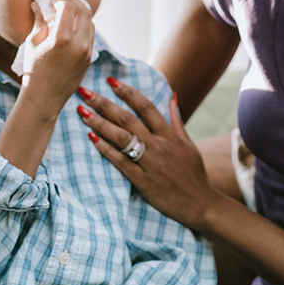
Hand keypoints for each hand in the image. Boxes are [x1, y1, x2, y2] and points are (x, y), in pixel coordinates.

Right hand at [21, 0, 94, 109]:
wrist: (44, 99)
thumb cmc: (33, 71)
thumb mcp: (32, 43)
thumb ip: (39, 21)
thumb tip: (38, 3)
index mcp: (62, 39)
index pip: (69, 7)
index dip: (60, 0)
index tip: (51, 3)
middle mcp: (79, 45)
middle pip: (84, 11)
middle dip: (72, 3)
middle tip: (60, 4)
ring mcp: (87, 53)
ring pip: (90, 22)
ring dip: (79, 15)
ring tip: (64, 17)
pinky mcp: (89, 59)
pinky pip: (90, 36)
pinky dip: (82, 27)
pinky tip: (69, 30)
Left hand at [77, 79, 223, 230]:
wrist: (200, 203)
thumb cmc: (194, 174)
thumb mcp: (188, 144)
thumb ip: (176, 120)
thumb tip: (172, 96)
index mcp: (169, 135)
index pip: (146, 107)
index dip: (127, 92)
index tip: (110, 81)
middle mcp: (159, 145)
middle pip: (128, 119)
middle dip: (104, 103)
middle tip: (84, 91)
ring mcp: (150, 163)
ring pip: (122, 138)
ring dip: (100, 123)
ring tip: (82, 112)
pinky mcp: (143, 181)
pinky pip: (121, 162)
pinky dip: (106, 150)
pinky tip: (91, 138)